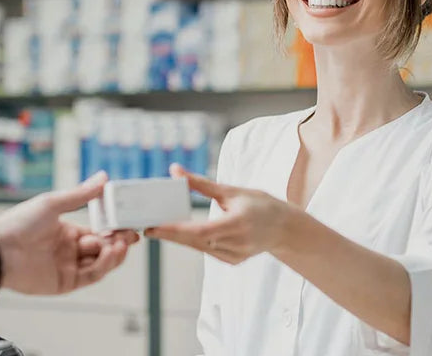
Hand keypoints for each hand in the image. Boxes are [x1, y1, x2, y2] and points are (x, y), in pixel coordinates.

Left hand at [0, 172, 139, 294]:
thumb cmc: (20, 223)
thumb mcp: (53, 203)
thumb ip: (81, 194)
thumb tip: (103, 177)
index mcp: (68, 231)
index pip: (99, 231)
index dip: (114, 228)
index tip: (129, 223)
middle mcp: (70, 250)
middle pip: (103, 249)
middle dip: (118, 241)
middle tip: (131, 235)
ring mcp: (68, 267)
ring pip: (101, 263)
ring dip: (113, 254)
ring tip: (120, 244)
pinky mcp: (65, 283)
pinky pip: (91, 276)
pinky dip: (103, 265)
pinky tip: (109, 253)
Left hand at [145, 164, 296, 264]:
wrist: (285, 228)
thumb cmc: (260, 204)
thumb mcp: (231, 190)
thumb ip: (201, 184)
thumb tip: (175, 170)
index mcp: (237, 224)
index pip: (198, 231)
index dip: (174, 230)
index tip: (153, 226)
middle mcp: (236, 243)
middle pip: (193, 242)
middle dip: (168, 234)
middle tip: (146, 225)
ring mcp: (235, 255)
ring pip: (198, 248)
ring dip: (178, 238)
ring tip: (157, 227)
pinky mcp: (233, 261)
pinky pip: (206, 251)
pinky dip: (193, 242)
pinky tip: (181, 235)